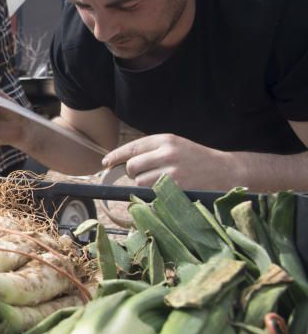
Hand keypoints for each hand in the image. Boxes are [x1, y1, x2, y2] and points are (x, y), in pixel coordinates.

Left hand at [101, 134, 233, 189]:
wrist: (228, 171)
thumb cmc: (197, 159)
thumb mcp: (176, 146)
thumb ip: (152, 150)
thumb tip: (122, 161)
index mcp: (166, 139)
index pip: (132, 147)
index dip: (115, 156)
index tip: (105, 163)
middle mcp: (168, 153)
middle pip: (132, 166)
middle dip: (132, 173)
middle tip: (143, 174)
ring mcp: (172, 172)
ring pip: (139, 182)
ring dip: (143, 185)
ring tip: (159, 182)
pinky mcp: (177, 188)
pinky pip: (152, 194)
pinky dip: (152, 194)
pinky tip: (164, 190)